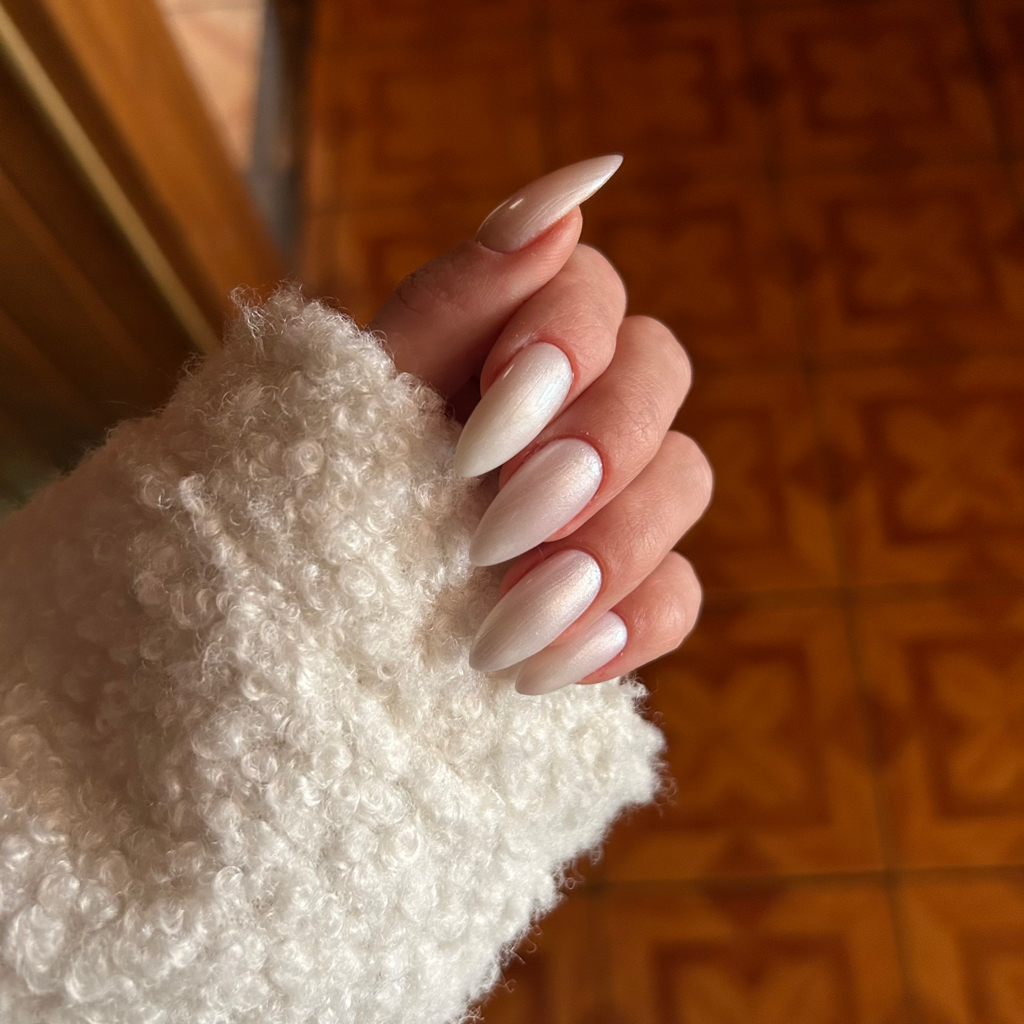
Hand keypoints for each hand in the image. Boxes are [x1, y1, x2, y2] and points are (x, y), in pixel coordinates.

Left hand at [368, 157, 711, 695]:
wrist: (294, 622)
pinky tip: (553, 664)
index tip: (482, 427)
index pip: (593, 289)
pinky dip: (626, 626)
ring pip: (685, 480)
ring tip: (507, 625)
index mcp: (513, 337)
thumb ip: (462, 293)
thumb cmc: (321, 482)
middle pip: (660, 373)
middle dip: (592, 448)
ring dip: (609, 546)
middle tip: (498, 528)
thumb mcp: (371, 393)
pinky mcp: (624, 595)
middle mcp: (576, 404)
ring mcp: (611, 500)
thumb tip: (577, 183)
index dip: (562, 341)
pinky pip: (678, 596)